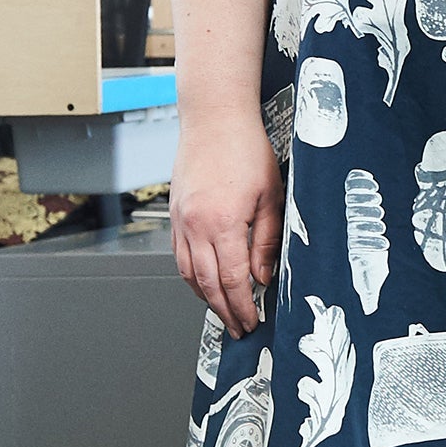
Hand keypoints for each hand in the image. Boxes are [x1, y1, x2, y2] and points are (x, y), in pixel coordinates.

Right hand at [172, 106, 284, 336]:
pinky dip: (191, 276)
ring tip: (223, 312)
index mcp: (224, 223)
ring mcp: (181, 221)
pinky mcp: (175, 214)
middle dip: (224, 311)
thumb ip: (267, 241)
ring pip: (188, 274)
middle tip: (238, 328)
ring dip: (205, 298)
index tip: (251, 322)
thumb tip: (263, 277)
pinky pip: (179, 256)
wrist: (214, 118)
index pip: (233, 280)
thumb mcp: (271, 196)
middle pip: (208, 284)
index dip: (243, 306)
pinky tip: (204, 283)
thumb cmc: (246, 149)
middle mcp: (196, 226)